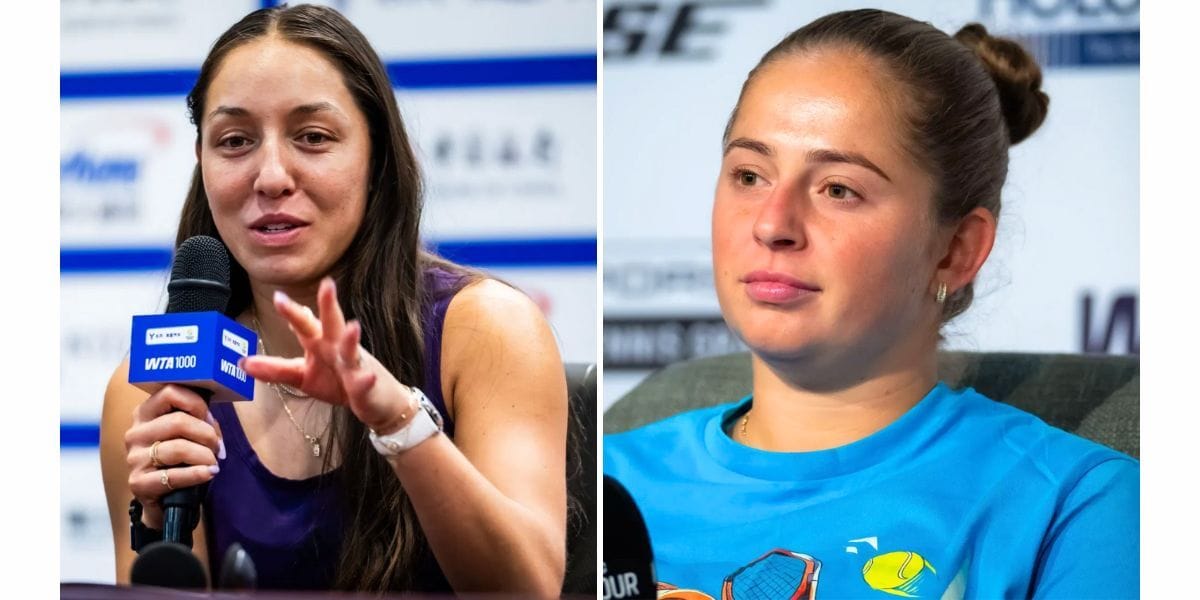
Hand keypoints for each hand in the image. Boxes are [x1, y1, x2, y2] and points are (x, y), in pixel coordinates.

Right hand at [124, 384, 222, 528]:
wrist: (164, 500)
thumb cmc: (179, 461)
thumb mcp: (185, 434)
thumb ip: (197, 419)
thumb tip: (210, 418)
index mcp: (145, 413)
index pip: (170, 392)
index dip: (197, 404)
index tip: (209, 418)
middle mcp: (135, 433)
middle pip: (178, 422)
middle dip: (207, 434)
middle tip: (218, 446)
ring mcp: (134, 459)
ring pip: (178, 448)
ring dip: (205, 455)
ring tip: (214, 462)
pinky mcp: (138, 483)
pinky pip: (173, 475)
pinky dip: (197, 474)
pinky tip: (210, 473)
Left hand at [240, 277, 415, 432]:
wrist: (375, 401)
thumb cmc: (339, 382)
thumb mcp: (302, 376)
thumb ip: (275, 369)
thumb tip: (242, 362)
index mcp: (320, 343)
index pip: (305, 323)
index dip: (292, 311)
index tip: (279, 296)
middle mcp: (337, 347)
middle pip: (332, 323)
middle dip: (329, 304)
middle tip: (327, 284)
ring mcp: (354, 364)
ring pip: (352, 348)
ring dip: (352, 338)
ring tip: (352, 327)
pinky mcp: (365, 384)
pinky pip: (364, 381)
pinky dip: (365, 379)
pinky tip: (367, 376)